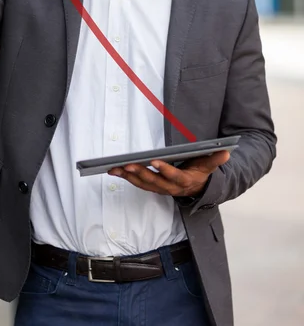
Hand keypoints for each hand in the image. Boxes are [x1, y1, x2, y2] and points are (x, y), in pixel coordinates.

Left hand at [108, 150, 229, 196]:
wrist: (197, 190)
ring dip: (129, 177)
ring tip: (116, 168)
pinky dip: (128, 178)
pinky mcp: (153, 187)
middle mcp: (170, 187)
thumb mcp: (209, 166)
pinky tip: (116, 170)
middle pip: (154, 182)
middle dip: (140, 173)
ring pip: (143, 184)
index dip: (165, 170)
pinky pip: (139, 184)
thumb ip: (215, 159)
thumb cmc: (201, 174)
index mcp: (184, 181)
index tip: (155, 162)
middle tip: (128, 164)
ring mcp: (161, 189)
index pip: (174, 176)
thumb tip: (226, 152)